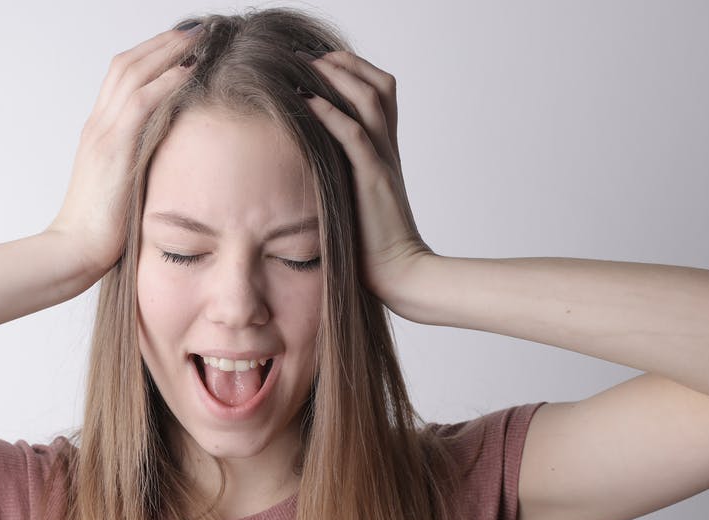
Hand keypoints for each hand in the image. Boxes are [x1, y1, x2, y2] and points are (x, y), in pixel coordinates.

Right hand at [45, 24, 201, 274]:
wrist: (74, 249)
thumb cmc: (101, 229)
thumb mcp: (123, 186)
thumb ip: (140, 164)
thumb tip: (170, 158)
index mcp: (99, 132)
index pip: (122, 77)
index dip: (152, 55)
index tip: (182, 44)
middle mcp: (98, 125)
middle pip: (127, 64)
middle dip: (163, 42)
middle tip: (196, 29)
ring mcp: (102, 134)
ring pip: (133, 73)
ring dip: (168, 51)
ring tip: (199, 38)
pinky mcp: (113, 149)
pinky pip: (141, 102)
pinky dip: (166, 81)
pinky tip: (190, 70)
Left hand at [298, 51, 432, 308]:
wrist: (400, 273)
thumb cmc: (374, 246)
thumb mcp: (358, 200)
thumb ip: (344, 178)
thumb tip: (310, 167)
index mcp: (387, 152)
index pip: (383, 95)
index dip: (357, 72)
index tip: (325, 64)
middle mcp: (388, 150)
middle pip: (381, 86)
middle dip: (347, 65)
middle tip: (314, 58)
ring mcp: (383, 162)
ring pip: (370, 100)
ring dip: (338, 78)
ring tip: (309, 68)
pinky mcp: (373, 179)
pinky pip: (353, 135)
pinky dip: (330, 113)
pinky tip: (308, 102)